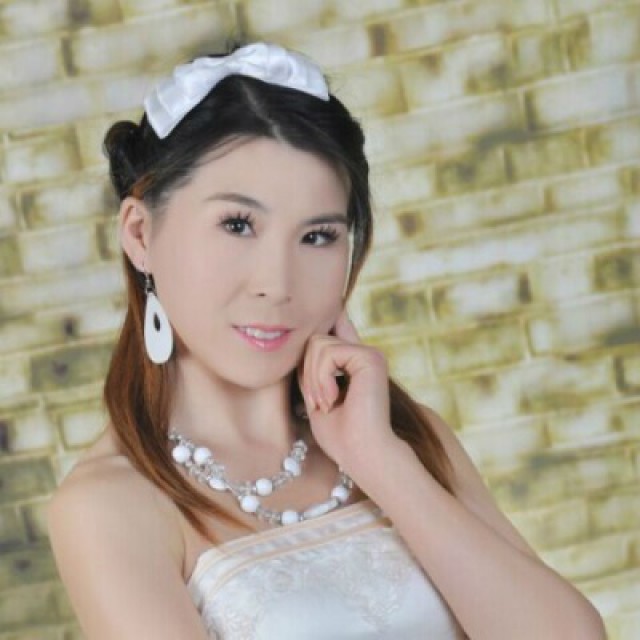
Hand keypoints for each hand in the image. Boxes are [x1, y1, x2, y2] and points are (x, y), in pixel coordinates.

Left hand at [296, 306, 397, 473]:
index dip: (325, 319)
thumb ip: (315, 367)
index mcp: (355, 364)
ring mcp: (369, 354)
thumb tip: (308, 337)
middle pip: (315, 339)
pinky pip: (327, 352)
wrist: (363, 454)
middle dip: (307, 371)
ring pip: (318, 344)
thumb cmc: (340, 436)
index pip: (336, 327)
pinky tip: (333, 398)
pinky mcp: (370, 357)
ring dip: (312, 378)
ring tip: (326, 403)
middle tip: (318, 402)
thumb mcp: (318, 395)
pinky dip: (321, 378)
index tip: (323, 312)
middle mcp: (365, 354)